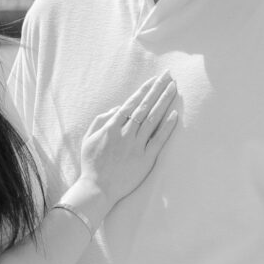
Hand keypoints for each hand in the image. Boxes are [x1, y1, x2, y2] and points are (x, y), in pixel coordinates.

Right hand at [74, 74, 180, 220]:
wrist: (97, 188)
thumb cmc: (91, 163)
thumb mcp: (89, 138)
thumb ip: (101, 119)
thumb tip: (118, 107)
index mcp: (111, 126)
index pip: (132, 103)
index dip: (144, 90)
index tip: (154, 79)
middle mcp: (126, 133)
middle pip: (145, 106)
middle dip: (157, 89)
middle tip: (168, 75)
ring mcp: (137, 145)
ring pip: (153, 118)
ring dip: (164, 101)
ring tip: (174, 88)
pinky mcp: (146, 159)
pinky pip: (159, 139)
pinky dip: (167, 126)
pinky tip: (175, 114)